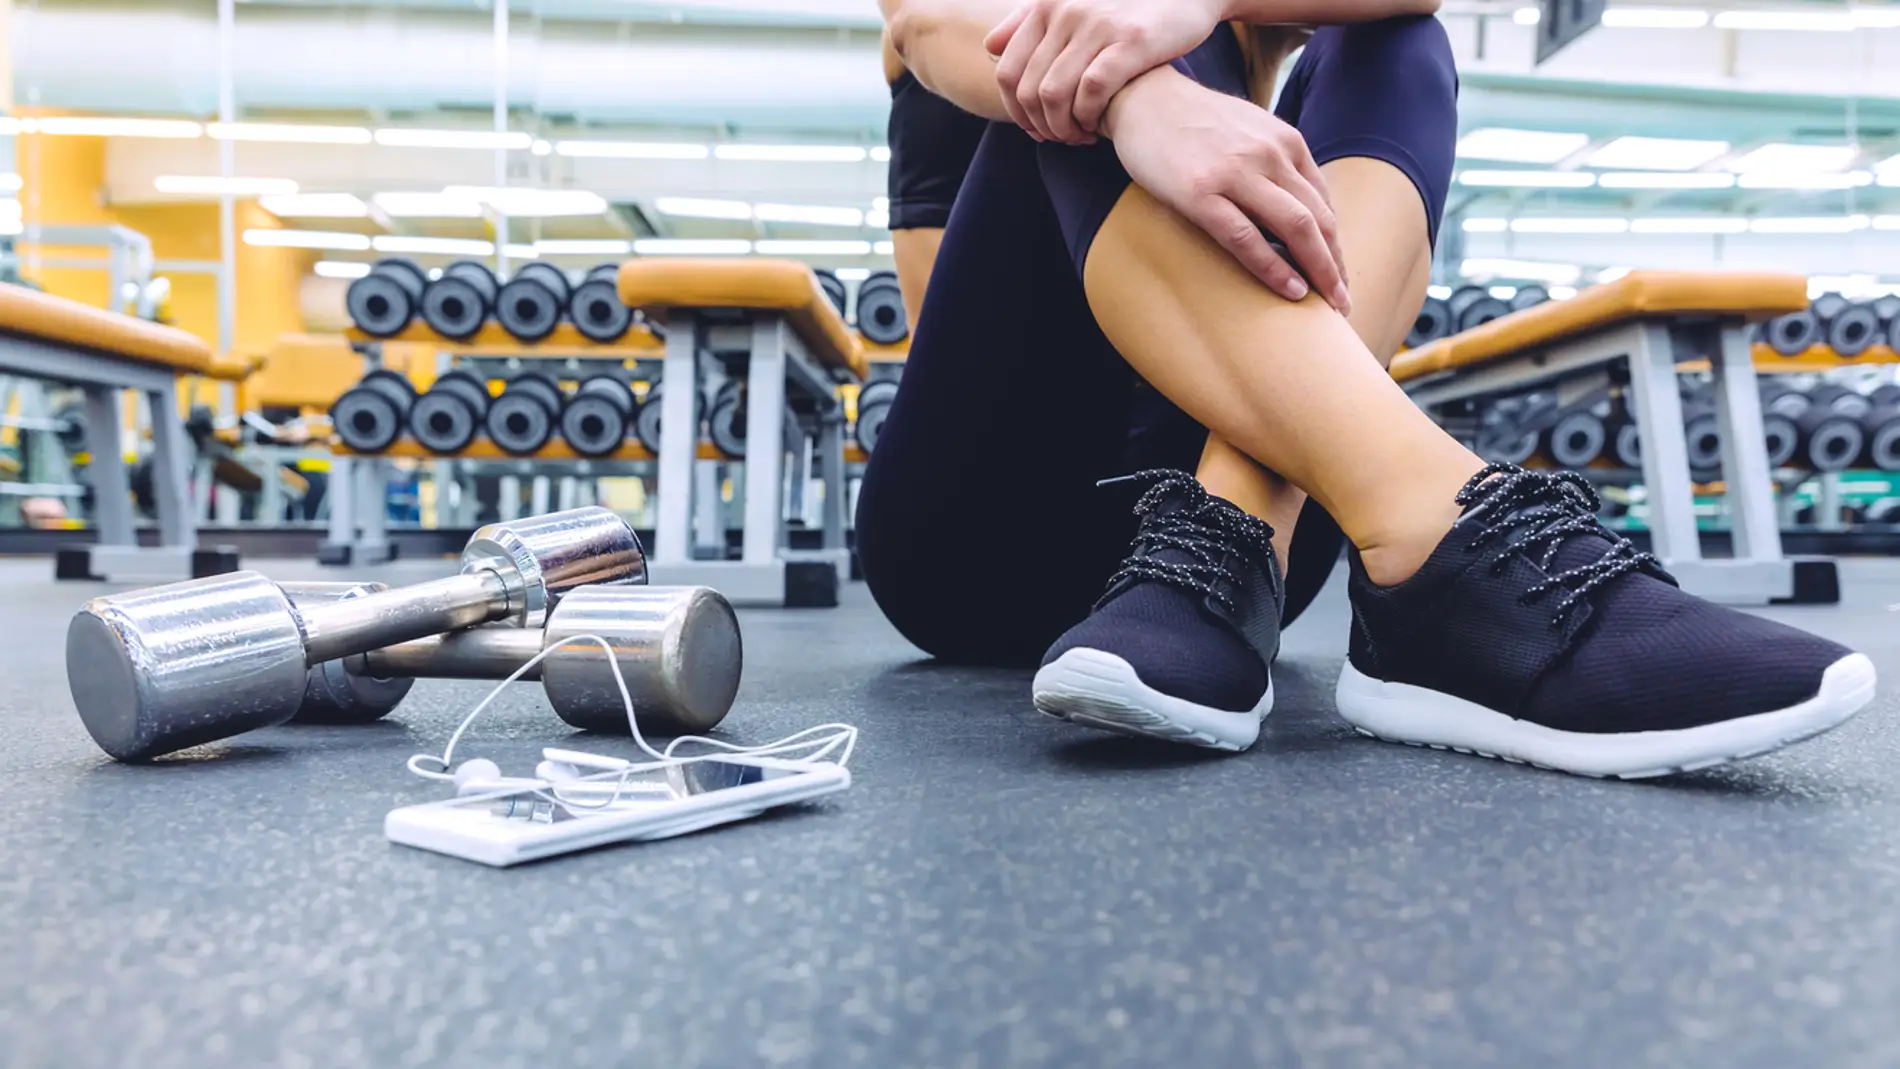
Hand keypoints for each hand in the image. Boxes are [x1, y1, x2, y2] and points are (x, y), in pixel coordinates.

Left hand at [984, 0, 1226, 143]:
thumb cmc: (1126, 9)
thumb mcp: (1074, 6)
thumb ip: (1028, 22)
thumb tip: (989, 47)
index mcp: (1046, 6)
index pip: (1006, 73)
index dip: (1016, 112)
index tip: (1036, 130)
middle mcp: (1066, 11)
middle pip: (1027, 90)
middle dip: (1040, 127)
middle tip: (1060, 139)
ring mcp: (1097, 25)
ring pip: (1053, 95)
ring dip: (1062, 128)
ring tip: (1079, 137)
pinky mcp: (1130, 41)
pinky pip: (1090, 92)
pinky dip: (1088, 117)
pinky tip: (1097, 126)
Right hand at [1105, 67, 1347, 311]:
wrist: (1143, 97)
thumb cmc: (1193, 122)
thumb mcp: (1249, 131)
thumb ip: (1275, 162)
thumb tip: (1296, 206)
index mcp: (1286, 142)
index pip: (1324, 203)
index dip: (1336, 245)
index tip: (1338, 275)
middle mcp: (1270, 155)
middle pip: (1319, 219)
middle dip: (1336, 265)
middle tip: (1343, 302)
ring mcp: (1236, 173)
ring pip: (1295, 228)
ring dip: (1319, 270)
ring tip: (1330, 304)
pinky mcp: (1200, 193)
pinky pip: (1246, 238)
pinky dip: (1274, 268)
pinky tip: (1291, 291)